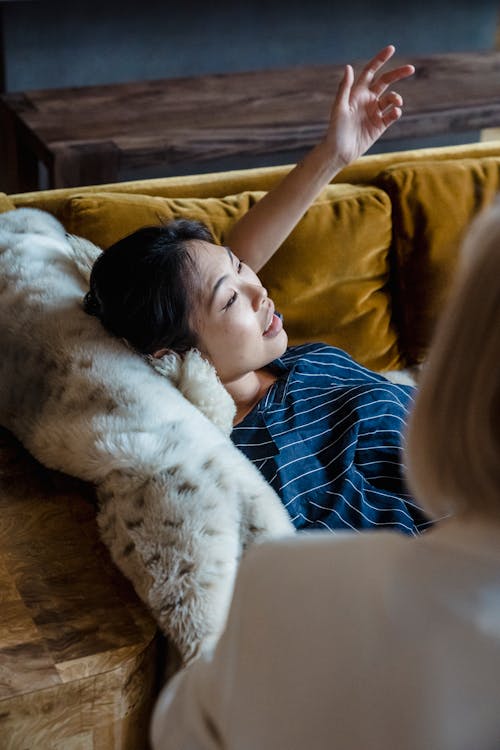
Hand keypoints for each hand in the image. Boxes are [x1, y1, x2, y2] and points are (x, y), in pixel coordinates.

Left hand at [325, 45, 413, 167]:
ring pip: (391, 99)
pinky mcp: (380, 126)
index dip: (380, 60)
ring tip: (397, 103)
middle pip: (386, 81)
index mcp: (357, 93)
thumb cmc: (335, 130)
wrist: (339, 152)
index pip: (371, 72)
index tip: (391, 48)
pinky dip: (396, 112)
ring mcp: (374, 113)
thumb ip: (344, 88)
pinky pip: (392, 115)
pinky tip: (395, 112)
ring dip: (397, 98)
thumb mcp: (339, 107)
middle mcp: (367, 100)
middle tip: (411, 68)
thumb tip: (348, 67)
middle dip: (398, 73)